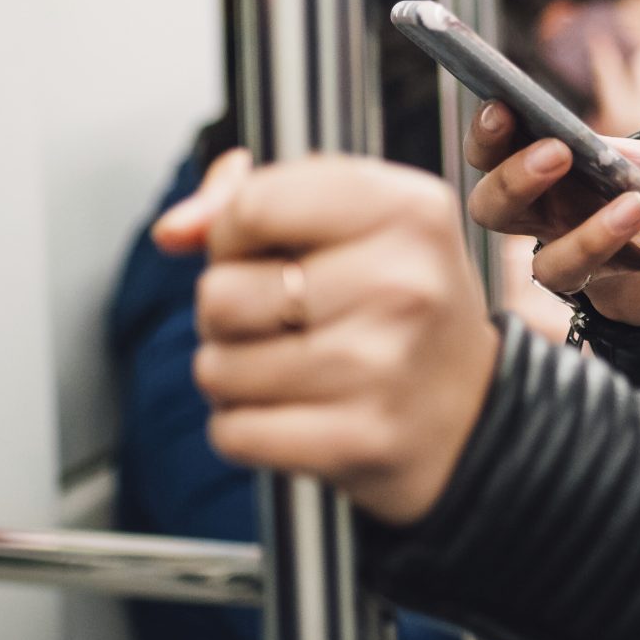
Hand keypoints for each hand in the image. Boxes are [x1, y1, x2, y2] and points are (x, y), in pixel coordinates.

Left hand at [153, 150, 499, 526]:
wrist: (466, 415)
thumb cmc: (397, 307)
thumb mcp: (353, 224)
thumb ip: (252, 199)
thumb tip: (173, 231)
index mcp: (408, 208)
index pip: (252, 205)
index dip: (236, 234)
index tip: (273, 253)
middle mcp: (403, 282)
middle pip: (220, 293)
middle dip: (228, 311)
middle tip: (287, 319)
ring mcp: (383, 366)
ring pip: (215, 368)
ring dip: (233, 374)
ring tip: (293, 368)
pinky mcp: (359, 440)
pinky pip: (232, 433)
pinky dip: (246, 428)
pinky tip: (297, 413)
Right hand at [463, 101, 639, 325]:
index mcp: (555, 171)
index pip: (493, 155)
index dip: (487, 136)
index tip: (504, 108)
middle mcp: (554, 222)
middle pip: (497, 212)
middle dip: (516, 181)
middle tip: (558, 152)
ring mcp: (588, 269)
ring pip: (556, 268)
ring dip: (591, 236)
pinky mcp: (634, 304)